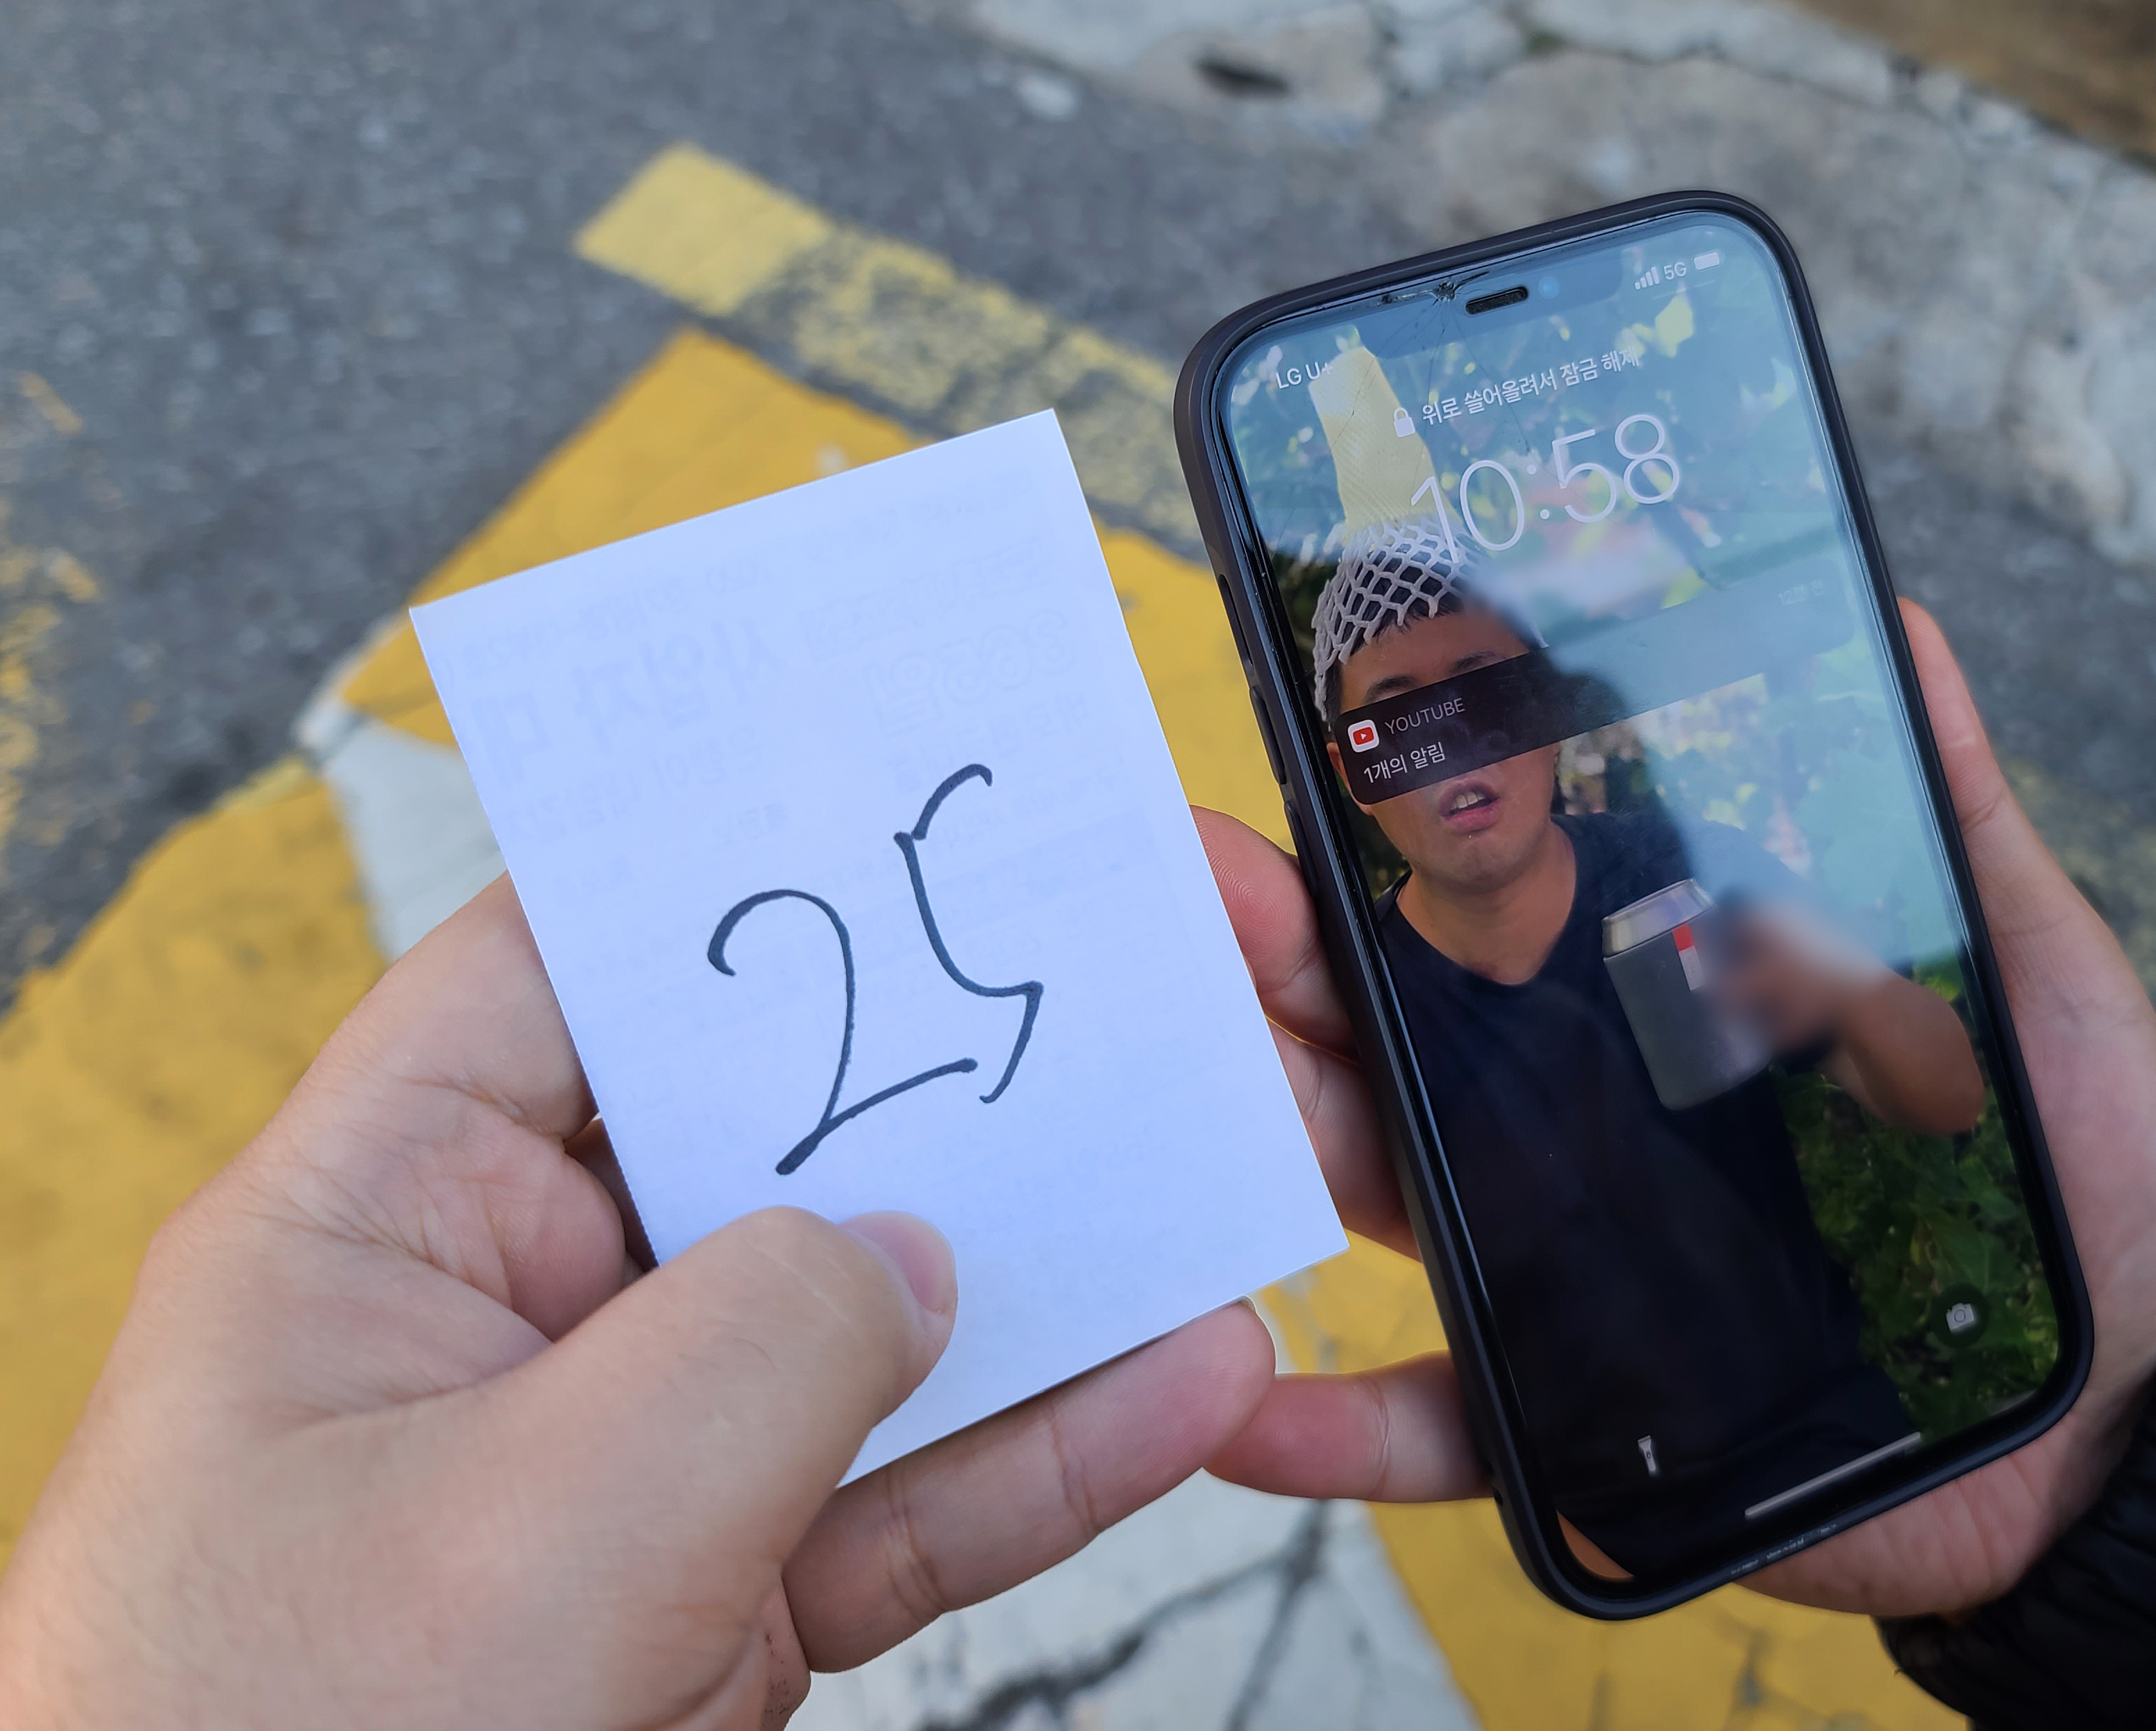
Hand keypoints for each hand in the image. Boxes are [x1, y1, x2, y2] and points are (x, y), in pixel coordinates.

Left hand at [0, 879, 1272, 1729]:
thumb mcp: (544, 1517)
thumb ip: (761, 1336)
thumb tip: (905, 1258)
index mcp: (377, 1227)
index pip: (572, 972)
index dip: (751, 876)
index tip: (927, 818)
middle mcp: (501, 1319)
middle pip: (768, 1135)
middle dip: (963, 1079)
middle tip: (1149, 996)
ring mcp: (617, 1468)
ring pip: (871, 1321)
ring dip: (1055, 1269)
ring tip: (1226, 1185)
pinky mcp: (711, 1598)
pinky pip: (905, 1491)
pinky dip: (1047, 1449)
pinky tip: (1187, 1389)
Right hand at [1194, 600, 2155, 1616]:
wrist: (2136, 1429)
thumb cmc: (2082, 1192)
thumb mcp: (2031, 978)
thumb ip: (1957, 818)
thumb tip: (1904, 619)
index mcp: (1659, 1006)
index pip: (1495, 908)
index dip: (1394, 837)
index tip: (1313, 750)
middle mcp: (1582, 1123)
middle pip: (1396, 1032)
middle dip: (1279, 959)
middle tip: (1196, 890)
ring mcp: (1568, 1266)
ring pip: (1383, 1192)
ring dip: (1271, 1144)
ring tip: (1187, 1097)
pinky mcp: (1587, 1419)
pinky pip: (1440, 1423)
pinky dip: (1331, 1427)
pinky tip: (1241, 1406)